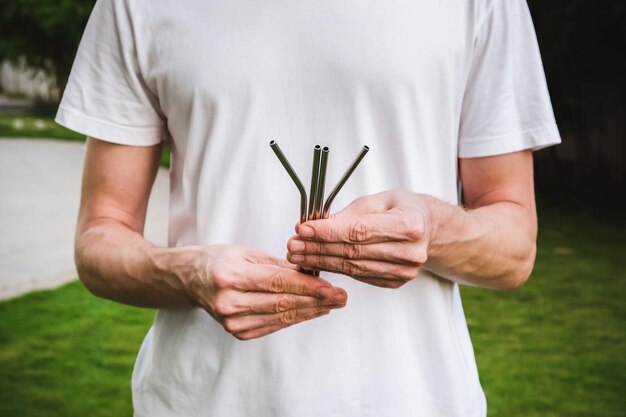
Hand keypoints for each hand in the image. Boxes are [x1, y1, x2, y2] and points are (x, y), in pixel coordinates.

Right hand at [187, 245, 346, 339]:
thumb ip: (279, 265)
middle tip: (341, 297)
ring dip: (310, 311)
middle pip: (282, 302)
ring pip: (281, 317)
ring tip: (332, 303)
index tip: (331, 287)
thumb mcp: (247, 253)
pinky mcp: (238, 332)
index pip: (277, 282)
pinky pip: (273, 325)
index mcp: (231, 277)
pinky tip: (312, 311)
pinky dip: (295, 318)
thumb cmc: (221, 261)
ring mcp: (232, 321)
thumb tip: (312, 272)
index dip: (308, 286)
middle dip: (316, 300)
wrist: (192, 280)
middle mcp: (230, 302)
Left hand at [287, 189, 430, 287]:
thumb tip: (315, 225)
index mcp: (409, 224)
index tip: (303, 229)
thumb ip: (349, 213)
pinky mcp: (395, 282)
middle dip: (318, 248)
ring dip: (320, 262)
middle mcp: (410, 252)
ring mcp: (404, 271)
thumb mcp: (379, 199)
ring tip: (297, 256)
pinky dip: (334, 270)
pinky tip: (315, 264)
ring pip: (352, 268)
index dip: (328, 232)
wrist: (428, 228)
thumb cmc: (402, 208)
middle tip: (292, 245)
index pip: (359, 231)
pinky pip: (358, 277)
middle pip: (353, 252)